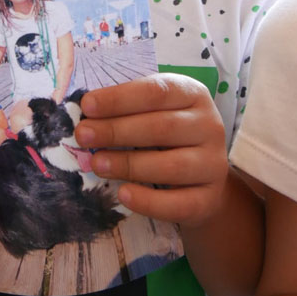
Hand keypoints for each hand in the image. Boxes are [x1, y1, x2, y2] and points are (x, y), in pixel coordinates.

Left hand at [75, 74, 227, 225]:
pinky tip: (123, 194)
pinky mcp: (209, 198)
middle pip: (162, 128)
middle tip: (83, 136)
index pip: (157, 91)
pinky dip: (149, 201)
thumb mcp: (152, 111)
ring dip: (128, 165)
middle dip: (116, 131)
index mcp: (192, 95)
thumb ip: (126, 109)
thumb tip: (86, 114)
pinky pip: (179, 203)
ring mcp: (213, 164)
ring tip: (96, 164)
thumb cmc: (166, 135)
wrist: (200, 178)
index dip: (120, 98)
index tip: (87, 106)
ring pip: (171, 166)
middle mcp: (209, 126)